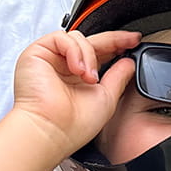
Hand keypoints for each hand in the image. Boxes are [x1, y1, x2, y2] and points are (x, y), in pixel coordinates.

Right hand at [11, 29, 140, 154]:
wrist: (50, 132)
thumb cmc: (72, 126)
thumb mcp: (106, 98)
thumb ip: (118, 77)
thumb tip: (129, 62)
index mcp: (79, 78)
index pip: (99, 53)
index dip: (117, 44)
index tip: (134, 40)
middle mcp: (64, 67)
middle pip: (90, 42)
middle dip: (112, 40)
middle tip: (128, 41)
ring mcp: (51, 60)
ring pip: (78, 38)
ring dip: (89, 55)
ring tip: (89, 78)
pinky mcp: (36, 54)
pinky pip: (61, 38)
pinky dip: (74, 51)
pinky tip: (77, 70)